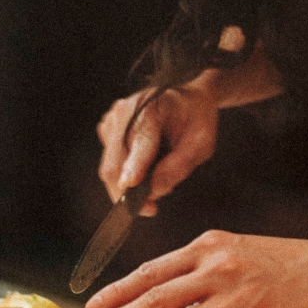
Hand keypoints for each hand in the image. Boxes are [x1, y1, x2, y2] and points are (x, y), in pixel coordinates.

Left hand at [81, 230, 307, 307]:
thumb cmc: (290, 264)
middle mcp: (216, 267)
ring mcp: (235, 296)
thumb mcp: (239, 250)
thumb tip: (165, 298)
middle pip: (153, 298)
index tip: (94, 305)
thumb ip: (202, 270)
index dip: (118, 290)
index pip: (151, 271)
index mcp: (208, 246)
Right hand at [96, 80, 220, 217]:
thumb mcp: (201, 143)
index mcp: (149, 107)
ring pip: (109, 168)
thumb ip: (179, 166)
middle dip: (130, 192)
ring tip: (156, 180)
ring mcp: (110, 122)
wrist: (187, 99)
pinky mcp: (106, 132)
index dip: (135, 166)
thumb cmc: (196, 118)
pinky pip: (110, 164)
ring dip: (129, 185)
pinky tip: (145, 167)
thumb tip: (154, 191)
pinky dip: (126, 175)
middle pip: (115, 163)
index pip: (140, 141)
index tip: (130, 187)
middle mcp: (122, 112)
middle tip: (151, 208)